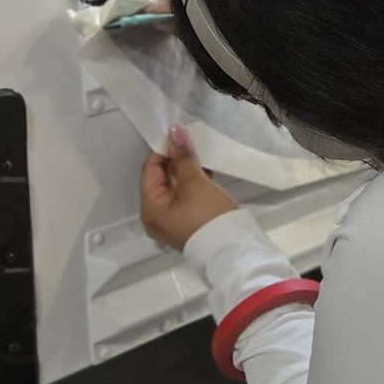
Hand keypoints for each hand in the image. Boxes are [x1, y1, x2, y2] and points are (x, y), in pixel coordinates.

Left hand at [139, 124, 237, 250]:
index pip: (150, 170)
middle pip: (162, 177)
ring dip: (187, 169)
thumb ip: (183, 156)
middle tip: (190, 142)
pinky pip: (186, 194)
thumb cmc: (210, 222)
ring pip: (176, 185)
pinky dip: (194, 182)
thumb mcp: (195, 183)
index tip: (177, 134)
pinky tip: (205, 170)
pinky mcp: (188, 220)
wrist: (233, 249)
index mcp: (150, 209)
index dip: (164, 150)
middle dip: (177, 158)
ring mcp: (173, 219)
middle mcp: (157, 216)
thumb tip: (175, 134)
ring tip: (200, 154)